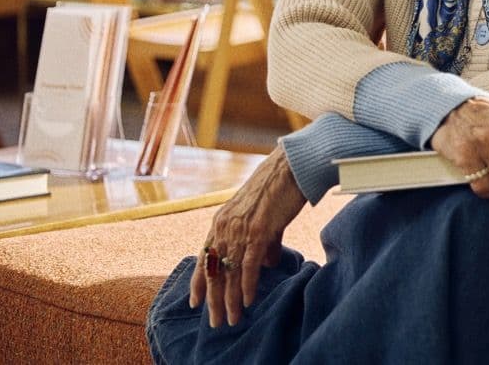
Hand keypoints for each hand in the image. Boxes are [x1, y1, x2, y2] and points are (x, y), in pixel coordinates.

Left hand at [189, 146, 306, 327]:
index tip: (196, 303)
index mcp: (222, 221)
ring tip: (232, 319)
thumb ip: (264, 242)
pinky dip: (248, 285)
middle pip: (214, 271)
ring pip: (230, 272)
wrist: (291, 166)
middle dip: (214, 300)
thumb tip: (267, 264)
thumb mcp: (265, 218)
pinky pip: (248, 264)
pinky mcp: (258, 230)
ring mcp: (240, 228)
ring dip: (230, 299)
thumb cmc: (280, 189)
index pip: (204, 258)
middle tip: (215, 322)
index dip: (199, 282)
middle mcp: (225, 226)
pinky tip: (247, 301)